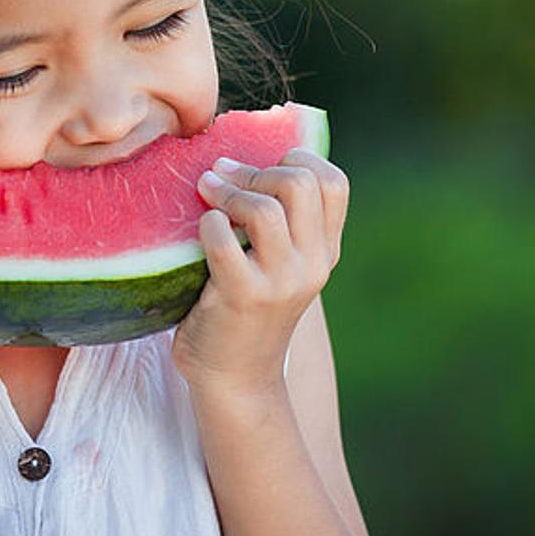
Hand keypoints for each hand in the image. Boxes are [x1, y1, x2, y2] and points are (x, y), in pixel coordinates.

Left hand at [171, 148, 348, 396]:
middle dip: (256, 169)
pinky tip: (200, 231)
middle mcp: (313, 264)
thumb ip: (279, 221)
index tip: (262, 167)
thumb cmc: (245, 309)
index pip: (334, 182)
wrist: (235, 379)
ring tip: (207, 193)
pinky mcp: (243, 296)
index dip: (297, 159)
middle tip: (225, 178)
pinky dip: (207, 223)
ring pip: (266, 208)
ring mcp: (281, 282)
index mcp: (325, 250)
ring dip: (228, 191)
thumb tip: (240, 156)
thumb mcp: (279, 264)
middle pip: (301, 182)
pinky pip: (222, 238)